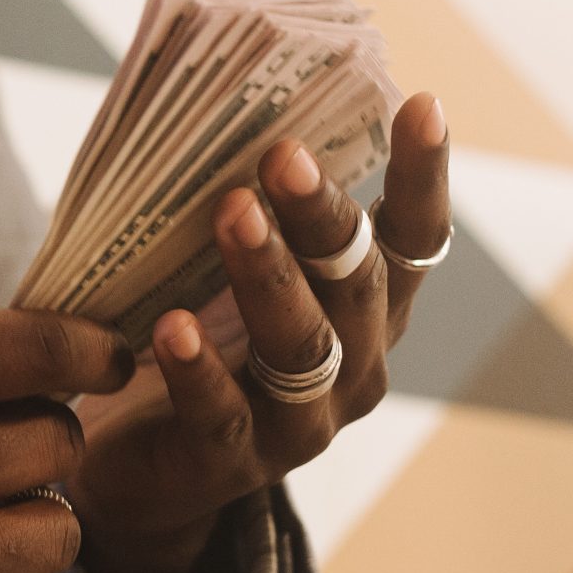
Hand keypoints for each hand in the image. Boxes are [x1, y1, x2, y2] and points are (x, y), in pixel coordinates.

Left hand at [71, 93, 453, 572]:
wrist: (149, 469)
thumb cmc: (204, 342)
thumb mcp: (236, 274)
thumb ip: (254, 211)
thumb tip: (227, 103)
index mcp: (367, 311)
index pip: (413, 241)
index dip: (423, 178)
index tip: (423, 105)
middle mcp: (355, 366)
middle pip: (355, 285)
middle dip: (322, 216)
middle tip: (283, 153)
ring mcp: (302, 423)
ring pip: (301, 346)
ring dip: (268, 274)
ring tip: (233, 212)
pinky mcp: (233, 464)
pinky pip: (222, 413)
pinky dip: (200, 368)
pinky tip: (173, 326)